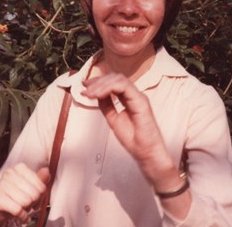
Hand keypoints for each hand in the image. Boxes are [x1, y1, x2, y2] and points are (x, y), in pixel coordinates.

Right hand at [0, 163, 49, 225]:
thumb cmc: (15, 195)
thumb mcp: (30, 186)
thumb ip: (40, 179)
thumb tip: (46, 171)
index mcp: (19, 168)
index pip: (41, 186)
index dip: (41, 195)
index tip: (36, 197)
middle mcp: (9, 174)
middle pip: (34, 194)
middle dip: (33, 202)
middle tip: (28, 204)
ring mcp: (1, 185)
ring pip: (26, 201)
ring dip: (27, 209)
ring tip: (22, 207)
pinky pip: (17, 210)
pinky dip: (21, 216)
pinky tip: (20, 214)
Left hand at [82, 73, 191, 219]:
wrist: (147, 153)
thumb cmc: (134, 140)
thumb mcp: (114, 119)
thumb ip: (107, 106)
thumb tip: (96, 94)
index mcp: (129, 99)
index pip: (114, 83)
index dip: (98, 82)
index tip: (85, 86)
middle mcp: (135, 96)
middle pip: (115, 78)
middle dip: (98, 81)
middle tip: (85, 89)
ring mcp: (139, 97)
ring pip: (119, 80)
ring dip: (101, 84)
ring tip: (89, 93)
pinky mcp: (141, 102)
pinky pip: (124, 87)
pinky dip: (109, 88)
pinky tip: (98, 95)